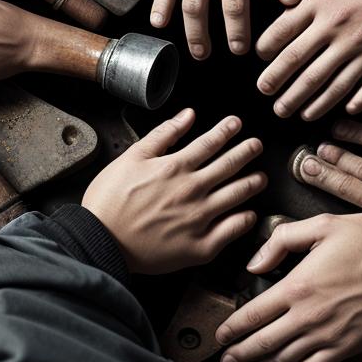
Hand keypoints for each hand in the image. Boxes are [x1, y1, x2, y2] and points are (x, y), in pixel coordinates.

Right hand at [82, 109, 264, 274]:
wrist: (100, 241)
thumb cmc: (109, 201)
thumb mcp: (131, 157)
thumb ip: (163, 135)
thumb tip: (187, 116)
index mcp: (176, 167)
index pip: (211, 143)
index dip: (227, 131)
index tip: (237, 124)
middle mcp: (193, 191)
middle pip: (230, 166)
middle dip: (247, 152)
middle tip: (257, 145)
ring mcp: (199, 219)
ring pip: (237, 196)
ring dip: (252, 183)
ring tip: (260, 178)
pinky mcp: (200, 246)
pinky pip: (232, 230)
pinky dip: (244, 220)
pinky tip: (248, 214)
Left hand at [215, 211, 361, 361]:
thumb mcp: (321, 226)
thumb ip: (282, 241)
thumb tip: (255, 263)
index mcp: (299, 285)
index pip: (253, 314)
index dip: (231, 329)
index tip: (219, 336)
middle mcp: (311, 316)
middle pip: (263, 344)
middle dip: (239, 355)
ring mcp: (331, 335)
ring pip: (285, 360)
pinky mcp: (351, 346)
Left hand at [255, 0, 361, 120]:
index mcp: (324, 1)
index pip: (282, 33)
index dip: (266, 50)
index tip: (260, 60)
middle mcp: (341, 28)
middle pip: (299, 64)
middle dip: (278, 85)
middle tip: (266, 96)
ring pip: (331, 84)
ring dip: (310, 102)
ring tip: (297, 113)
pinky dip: (357, 101)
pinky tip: (346, 110)